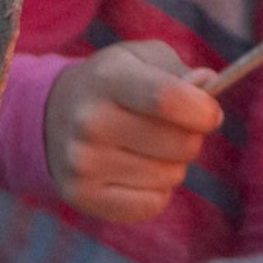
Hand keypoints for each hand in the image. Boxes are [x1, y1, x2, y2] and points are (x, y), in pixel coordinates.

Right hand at [45, 41, 222, 225]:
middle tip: (171, 128)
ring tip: (146, 147)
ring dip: (172, 164)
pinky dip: (156, 190)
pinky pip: (152, 204)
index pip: (168, 99)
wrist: (51, 114)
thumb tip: (207, 85)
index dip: (203, 110)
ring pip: (171, 176)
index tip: (210, 113)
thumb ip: (179, 70)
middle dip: (191, 137)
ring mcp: (82, 163)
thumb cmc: (114, 83)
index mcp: (108, 78)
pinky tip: (134, 170)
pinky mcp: (81, 196)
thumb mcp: (142, 59)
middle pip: (179, 143)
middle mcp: (90, 122)